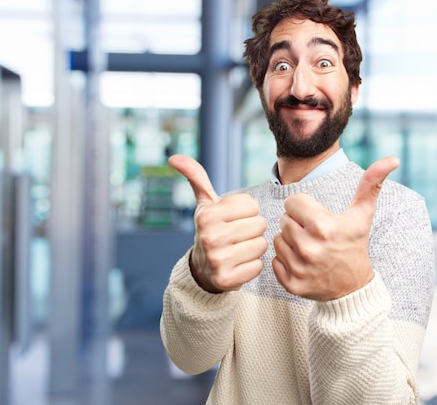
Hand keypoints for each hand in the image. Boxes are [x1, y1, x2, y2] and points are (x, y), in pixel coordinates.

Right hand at [169, 155, 267, 292]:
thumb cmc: (211, 229)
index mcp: (207, 215)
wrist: (202, 268)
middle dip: (252, 229)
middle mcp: (210, 237)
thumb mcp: (205, 203)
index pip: (252, 205)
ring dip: (254, 246)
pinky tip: (238, 263)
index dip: (247, 211)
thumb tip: (174, 157)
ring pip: (261, 245)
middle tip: (237, 235)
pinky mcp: (227, 280)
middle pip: (259, 224)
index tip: (233, 218)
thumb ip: (196, 177)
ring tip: (238, 248)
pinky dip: (253, 265)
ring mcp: (218, 261)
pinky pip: (259, 265)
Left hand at [272, 156, 399, 300]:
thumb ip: (371, 184)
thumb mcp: (362, 215)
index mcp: (323, 226)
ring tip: (309, 247)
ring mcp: (299, 267)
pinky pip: (274, 260)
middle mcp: (309, 247)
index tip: (316, 217)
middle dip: (296, 224)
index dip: (303, 207)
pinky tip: (302, 262)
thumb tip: (392, 159)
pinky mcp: (291, 283)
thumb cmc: (354, 245)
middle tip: (314, 234)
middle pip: (283, 220)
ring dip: (289, 241)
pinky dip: (285, 260)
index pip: (292, 202)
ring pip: (277, 239)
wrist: (353, 288)